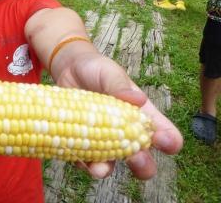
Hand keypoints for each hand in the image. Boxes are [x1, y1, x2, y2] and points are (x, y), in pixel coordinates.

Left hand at [55, 53, 182, 179]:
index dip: (169, 141)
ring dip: (106, 169)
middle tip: (136, 158)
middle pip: (140, 158)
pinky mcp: (80, 143)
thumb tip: (137, 100)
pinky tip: (77, 159)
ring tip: (101, 169)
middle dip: (142, 164)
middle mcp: (124, 133)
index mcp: (140, 115)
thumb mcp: (110, 73)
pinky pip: (83, 160)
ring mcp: (101, 140)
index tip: (167, 143)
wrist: (68, 68)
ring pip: (109, 164)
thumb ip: (120, 86)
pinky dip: (80, 163)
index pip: (162, 133)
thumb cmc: (97, 69)